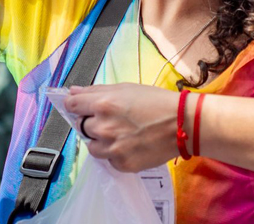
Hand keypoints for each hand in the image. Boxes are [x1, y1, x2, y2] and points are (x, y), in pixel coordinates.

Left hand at [64, 83, 178, 172]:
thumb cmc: (156, 102)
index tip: (78, 106)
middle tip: (111, 120)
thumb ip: (96, 91)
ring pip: (92, 146)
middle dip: (91, 122)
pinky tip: (130, 145)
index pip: (71, 105)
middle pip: (81, 126)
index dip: (74, 104)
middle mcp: (103, 127)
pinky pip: (108, 160)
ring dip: (100, 141)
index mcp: (103, 104)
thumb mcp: (126, 88)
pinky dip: (115, 154)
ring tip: (120, 134)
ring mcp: (112, 148)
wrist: (182, 124)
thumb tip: (73, 92)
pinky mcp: (122, 164)